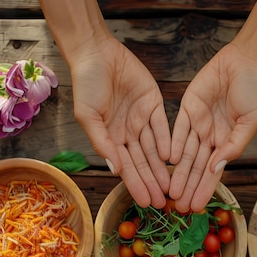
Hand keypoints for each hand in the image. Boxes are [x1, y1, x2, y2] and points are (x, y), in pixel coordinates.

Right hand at [70, 35, 170, 208]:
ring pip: (154, 149)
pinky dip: (166, 141)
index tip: (145, 203)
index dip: (136, 185)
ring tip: (170, 187)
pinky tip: (170, 157)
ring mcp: (142, 119)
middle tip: (164, 203)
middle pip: (143, 162)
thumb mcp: (88, 116)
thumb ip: (102, 142)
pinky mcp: (154, 104)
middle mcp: (128, 132)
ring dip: (162, 168)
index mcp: (111, 137)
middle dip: (152, 182)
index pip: (126, 167)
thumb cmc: (86, 85)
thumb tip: (114, 169)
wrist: (97, 54)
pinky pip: (162, 126)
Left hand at [169, 43, 256, 211]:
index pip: (212, 172)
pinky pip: (178, 130)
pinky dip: (175, 145)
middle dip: (188, 187)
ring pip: (185, 153)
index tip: (197, 207)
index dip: (204, 189)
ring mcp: (197, 123)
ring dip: (178, 173)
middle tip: (178, 207)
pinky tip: (170, 161)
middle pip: (196, 167)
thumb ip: (234, 145)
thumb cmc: (254, 92)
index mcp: (226, 142)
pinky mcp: (187, 108)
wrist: (245, 62)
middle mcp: (210, 137)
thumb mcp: (251, 122)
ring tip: (171, 192)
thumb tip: (216, 167)